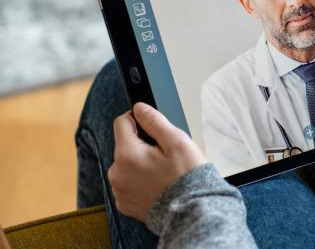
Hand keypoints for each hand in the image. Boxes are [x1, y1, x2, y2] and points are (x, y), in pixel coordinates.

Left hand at [108, 102, 207, 221]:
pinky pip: (129, 184)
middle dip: (142, 145)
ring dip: (141, 164)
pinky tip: (159, 185)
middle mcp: (117, 173)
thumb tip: (139, 108)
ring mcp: (120, 190)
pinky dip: (141, 182)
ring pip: (127, 165)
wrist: (192, 212)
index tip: (152, 126)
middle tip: (166, 155)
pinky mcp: (125, 204)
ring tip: (164, 172)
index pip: (121, 122)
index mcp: (127, 154)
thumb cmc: (187, 177)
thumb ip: (154, 121)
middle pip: (125, 145)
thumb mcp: (176, 141)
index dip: (137, 119)